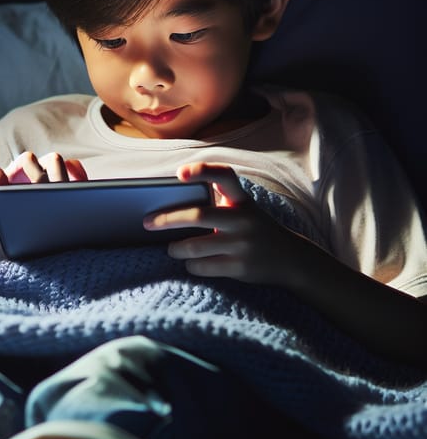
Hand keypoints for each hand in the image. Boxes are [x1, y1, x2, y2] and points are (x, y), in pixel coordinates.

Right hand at [0, 152, 86, 274]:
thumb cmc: (14, 248)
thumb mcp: (42, 241)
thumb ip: (62, 230)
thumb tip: (91, 230)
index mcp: (49, 193)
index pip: (70, 172)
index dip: (78, 175)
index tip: (84, 186)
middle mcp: (31, 182)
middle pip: (52, 161)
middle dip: (59, 172)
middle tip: (58, 191)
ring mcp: (9, 181)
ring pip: (27, 159)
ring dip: (34, 168)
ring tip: (35, 188)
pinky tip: (2, 185)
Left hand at [143, 162, 307, 284]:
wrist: (290, 259)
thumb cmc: (253, 229)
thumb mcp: (242, 210)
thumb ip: (217, 204)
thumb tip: (169, 207)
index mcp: (242, 200)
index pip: (224, 175)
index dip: (202, 171)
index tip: (179, 174)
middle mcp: (244, 220)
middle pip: (197, 216)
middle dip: (166, 219)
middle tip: (148, 223)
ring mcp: (243, 244)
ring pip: (195, 246)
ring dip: (176, 248)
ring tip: (171, 248)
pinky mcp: (241, 267)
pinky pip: (202, 266)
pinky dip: (190, 265)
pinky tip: (190, 262)